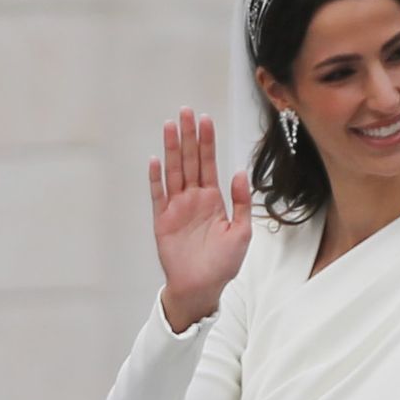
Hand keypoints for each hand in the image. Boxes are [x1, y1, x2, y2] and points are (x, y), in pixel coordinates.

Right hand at [150, 106, 250, 331]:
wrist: (202, 288)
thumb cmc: (223, 264)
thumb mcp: (242, 232)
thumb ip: (242, 202)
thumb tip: (241, 173)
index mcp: (213, 199)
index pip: (209, 163)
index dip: (207, 142)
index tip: (205, 119)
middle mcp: (194, 199)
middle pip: (190, 161)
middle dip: (188, 136)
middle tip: (185, 112)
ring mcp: (177, 208)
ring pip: (174, 172)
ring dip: (172, 149)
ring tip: (171, 126)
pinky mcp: (163, 220)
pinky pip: (158, 195)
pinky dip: (157, 178)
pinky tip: (157, 160)